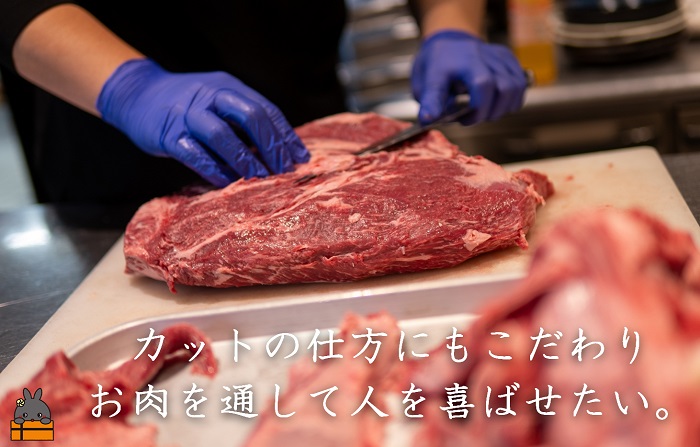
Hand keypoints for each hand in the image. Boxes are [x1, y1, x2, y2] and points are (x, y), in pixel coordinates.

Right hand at [96, 58, 309, 186]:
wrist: (136, 94)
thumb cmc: (186, 105)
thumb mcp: (218, 101)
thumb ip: (243, 122)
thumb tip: (280, 151)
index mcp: (228, 87)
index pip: (265, 109)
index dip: (286, 135)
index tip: (300, 158)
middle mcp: (210, 96)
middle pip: (249, 115)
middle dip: (271, 145)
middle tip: (284, 170)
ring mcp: (187, 114)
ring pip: (221, 135)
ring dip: (244, 159)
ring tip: (259, 179)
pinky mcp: (167, 134)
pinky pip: (193, 153)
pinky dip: (213, 169)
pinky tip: (227, 182)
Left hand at [411, 30, 526, 124]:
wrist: (446, 43)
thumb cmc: (435, 66)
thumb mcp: (422, 83)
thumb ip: (430, 101)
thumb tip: (428, 119)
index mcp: (460, 59)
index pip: (482, 83)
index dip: (477, 109)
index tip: (462, 121)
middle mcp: (482, 54)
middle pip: (503, 88)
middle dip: (488, 113)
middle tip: (471, 118)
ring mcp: (497, 55)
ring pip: (515, 88)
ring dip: (501, 108)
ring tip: (483, 111)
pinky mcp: (508, 58)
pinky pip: (520, 84)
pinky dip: (510, 100)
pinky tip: (495, 104)